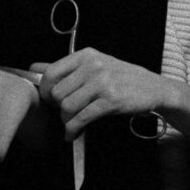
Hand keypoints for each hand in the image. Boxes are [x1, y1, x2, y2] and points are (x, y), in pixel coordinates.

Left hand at [32, 48, 172, 140]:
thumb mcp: (95, 64)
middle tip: (66, 113)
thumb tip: (35, 67)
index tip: (50, 100)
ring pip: (66, 106)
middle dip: (57, 108)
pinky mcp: (111, 100)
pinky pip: (81, 118)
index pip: (50, 72)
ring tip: (72, 123)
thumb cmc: (122, 77)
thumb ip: (65, 67)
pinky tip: (74, 133)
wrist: (154, 87)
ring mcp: (102, 82)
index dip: (44, 90)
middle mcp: (93, 66)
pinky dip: (73, 130)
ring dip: (66, 120)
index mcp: (86, 55)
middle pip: (56, 92)